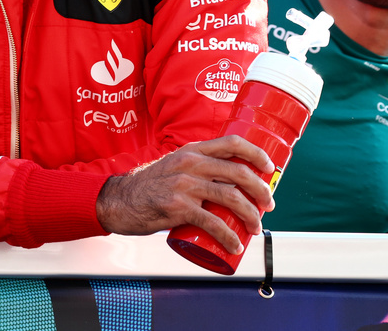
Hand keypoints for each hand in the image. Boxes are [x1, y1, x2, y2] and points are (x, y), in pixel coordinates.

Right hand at [96, 136, 274, 253]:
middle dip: (261, 190)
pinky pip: (213, 223)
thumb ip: (195, 167)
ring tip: (256, 227)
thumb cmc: (147, 186)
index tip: (269, 169)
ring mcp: (184, 185)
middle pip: (239, 172)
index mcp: (191, 150)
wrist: (118, 200)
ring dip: (252, 215)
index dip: (257, 153)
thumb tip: (226, 180)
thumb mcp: (173, 165)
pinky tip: (235, 245)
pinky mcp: (178, 208)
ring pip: (232, 198)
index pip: (232, 142)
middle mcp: (190, 163)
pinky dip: (230, 236)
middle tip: (268, 204)